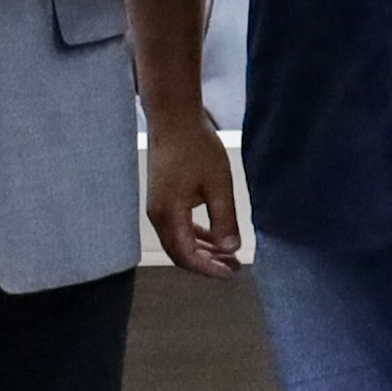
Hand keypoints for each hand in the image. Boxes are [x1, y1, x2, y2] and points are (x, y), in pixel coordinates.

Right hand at [148, 119, 243, 276]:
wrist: (173, 118)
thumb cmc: (195, 146)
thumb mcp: (218, 184)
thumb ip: (224, 219)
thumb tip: (230, 248)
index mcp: (168, 214)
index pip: (186, 255)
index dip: (209, 269)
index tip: (231, 272)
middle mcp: (158, 215)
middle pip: (180, 253)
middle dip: (207, 264)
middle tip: (234, 268)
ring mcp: (158, 207)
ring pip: (179, 241)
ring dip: (203, 251)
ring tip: (228, 256)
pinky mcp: (162, 199)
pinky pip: (178, 227)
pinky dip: (195, 236)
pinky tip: (213, 238)